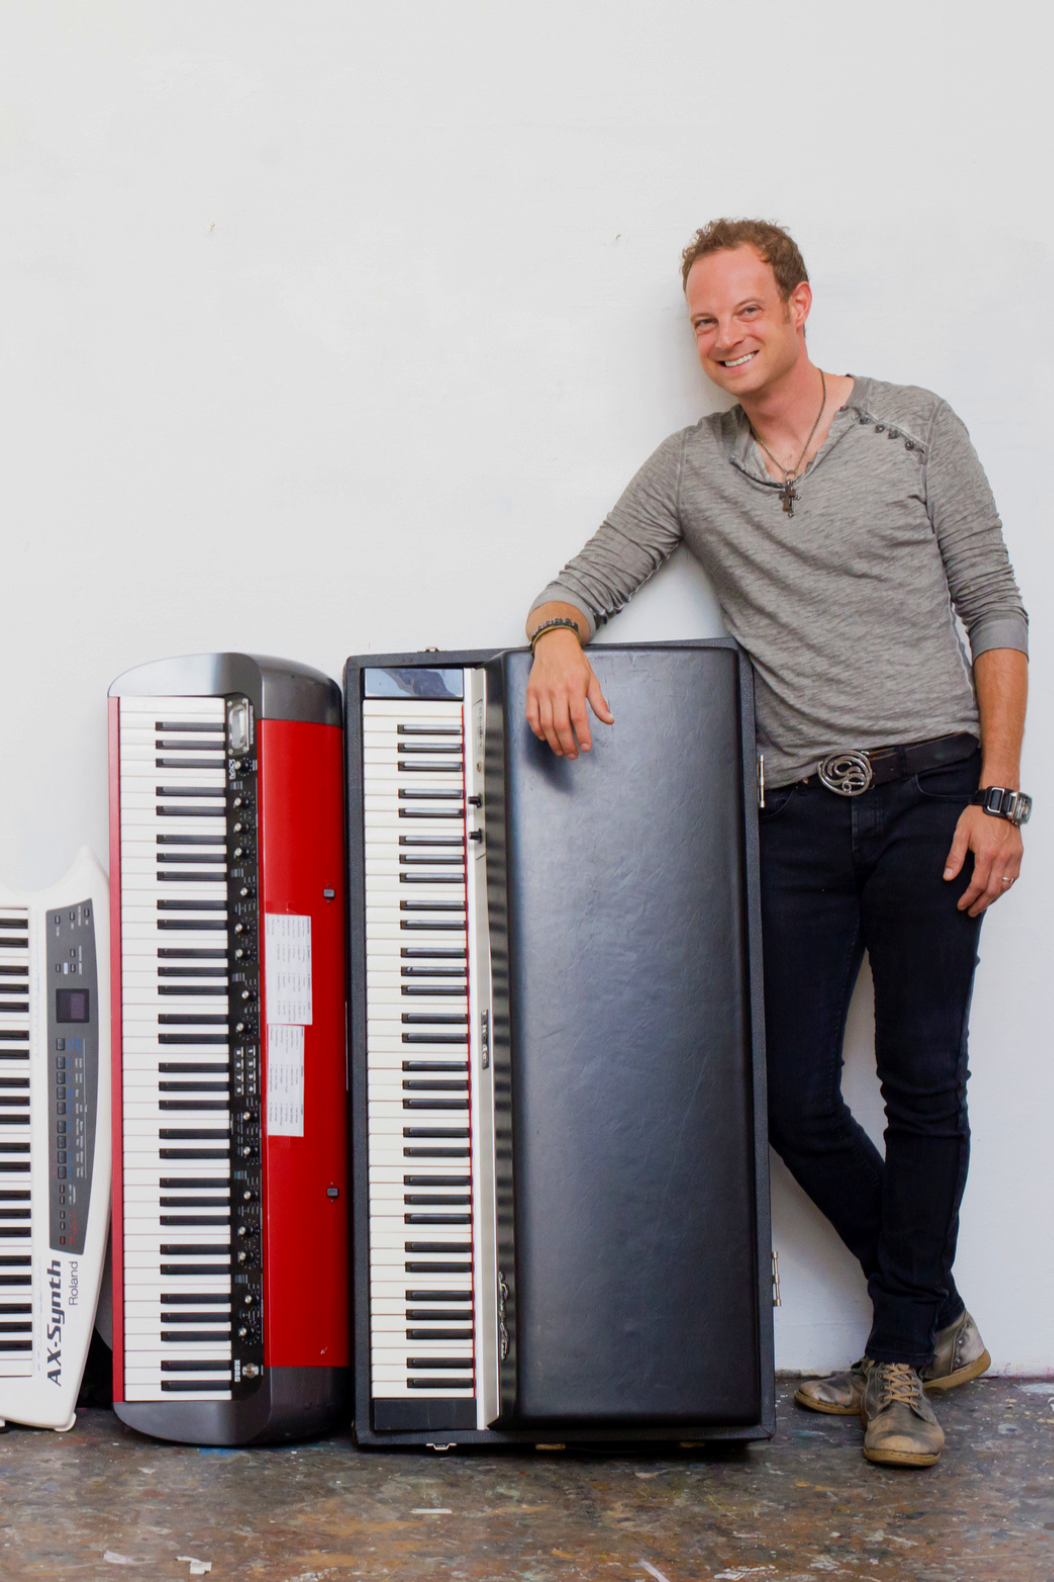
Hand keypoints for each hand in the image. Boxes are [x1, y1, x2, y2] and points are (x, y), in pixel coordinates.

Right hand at [525, 630, 613, 757]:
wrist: (554, 644)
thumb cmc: (574, 662)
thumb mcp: (591, 679)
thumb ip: (599, 702)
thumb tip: (609, 719)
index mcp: (575, 687)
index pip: (579, 717)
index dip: (582, 735)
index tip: (586, 747)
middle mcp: (557, 690)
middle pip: (561, 724)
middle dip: (567, 744)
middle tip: (573, 754)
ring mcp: (542, 692)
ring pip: (545, 724)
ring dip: (553, 741)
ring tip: (561, 750)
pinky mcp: (531, 692)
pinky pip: (531, 716)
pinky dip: (537, 730)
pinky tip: (545, 737)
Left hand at [943, 805, 1023, 916]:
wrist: (998, 802)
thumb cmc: (977, 816)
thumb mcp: (960, 834)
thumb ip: (954, 857)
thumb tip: (948, 877)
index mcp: (986, 854)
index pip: (977, 884)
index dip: (969, 898)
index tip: (961, 906)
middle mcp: (1002, 857)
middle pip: (992, 890)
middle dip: (981, 904)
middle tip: (971, 912)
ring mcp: (1013, 856)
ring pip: (1005, 885)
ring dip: (993, 898)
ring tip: (982, 905)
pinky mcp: (1019, 853)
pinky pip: (1014, 876)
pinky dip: (1005, 886)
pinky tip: (996, 890)